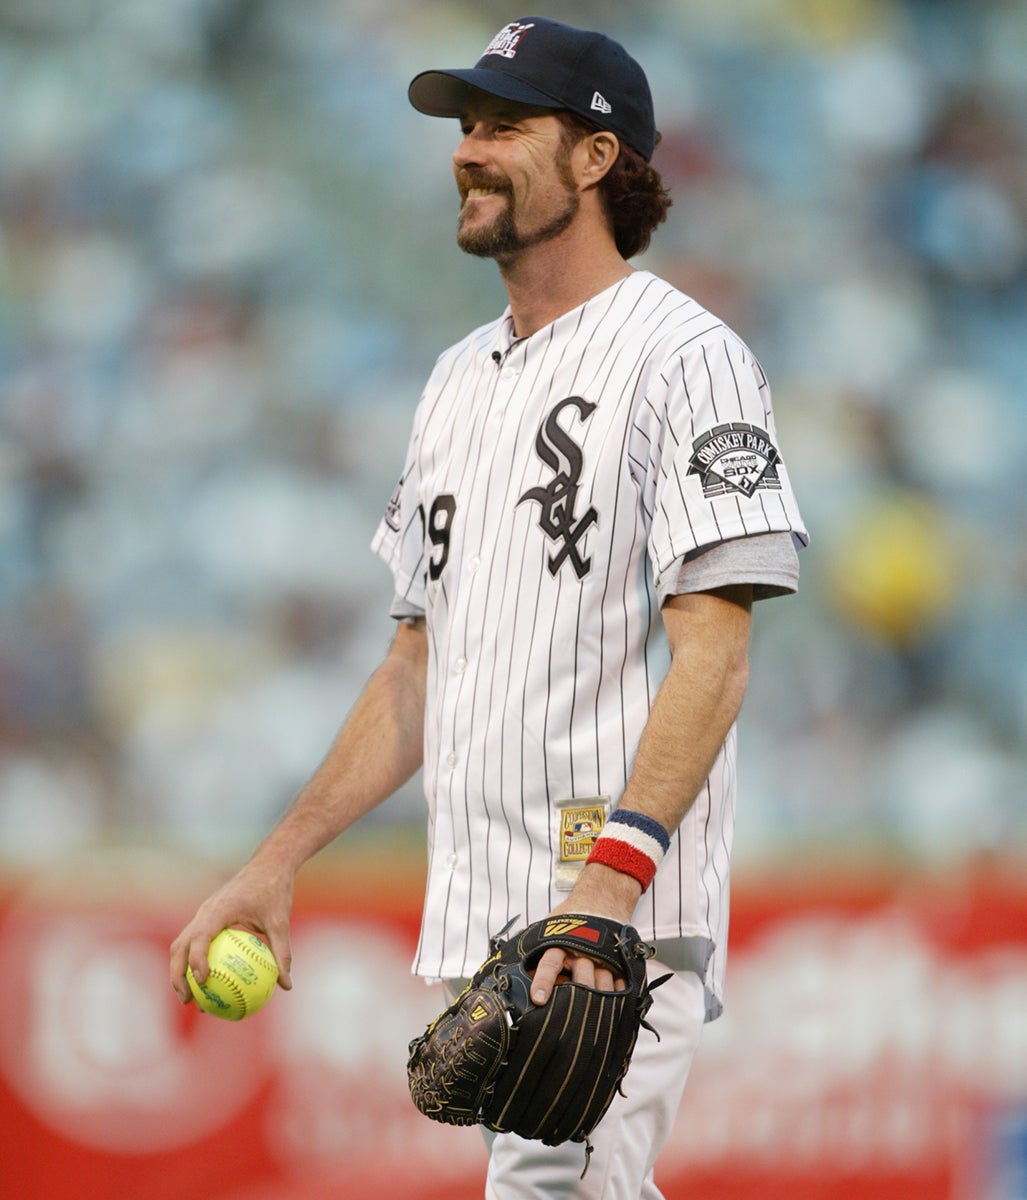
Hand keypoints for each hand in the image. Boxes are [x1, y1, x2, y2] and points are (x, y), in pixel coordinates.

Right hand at [169, 859, 294, 1003]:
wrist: (269, 863)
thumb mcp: (281, 922)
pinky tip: (208, 981)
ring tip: (191, 997)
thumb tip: (286, 985)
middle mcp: (205, 911)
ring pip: (182, 943)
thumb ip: (282, 953)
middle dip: (177, 974)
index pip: (200, 937)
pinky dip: (193, 960)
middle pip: (180, 945)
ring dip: (180, 970)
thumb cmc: (275, 889)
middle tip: (188, 1000)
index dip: (197, 960)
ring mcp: (203, 912)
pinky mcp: (208, 915)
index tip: (203, 982)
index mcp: (219, 910)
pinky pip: (195, 940)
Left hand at [529, 863, 642, 1005]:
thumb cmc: (570, 918)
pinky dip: (619, 994)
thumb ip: (533, 946)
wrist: (600, 898)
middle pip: (582, 978)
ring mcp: (602, 955)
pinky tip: (616, 1006)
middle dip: (578, 998)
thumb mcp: (549, 927)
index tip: (538, 998)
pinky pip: (620, 980)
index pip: (549, 963)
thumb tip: (507, 966)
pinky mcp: (617, 960)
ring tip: (593, 1019)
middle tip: (573, 1017)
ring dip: (600, 1001)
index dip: (543, 981)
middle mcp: (582, 949)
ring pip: (603, 982)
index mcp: (560, 942)